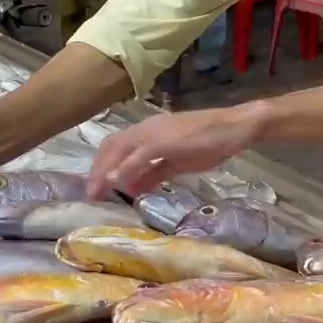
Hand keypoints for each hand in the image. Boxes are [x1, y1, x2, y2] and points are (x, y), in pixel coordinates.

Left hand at [86, 104, 263, 198]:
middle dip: (97, 170)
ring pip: (120, 149)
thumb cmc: (209, 142)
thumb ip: (153, 173)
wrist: (233, 128)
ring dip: (105, 172)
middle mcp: (145, 130)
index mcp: (147, 132)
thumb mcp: (176, 162)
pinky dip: (125, 169)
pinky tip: (116, 183)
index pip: (115, 145)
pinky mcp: (164, 141)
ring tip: (96, 192)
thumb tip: (133, 189)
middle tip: (90, 194)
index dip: (102, 164)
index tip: (94, 184)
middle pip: (111, 146)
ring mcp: (154, 133)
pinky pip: (139, 156)